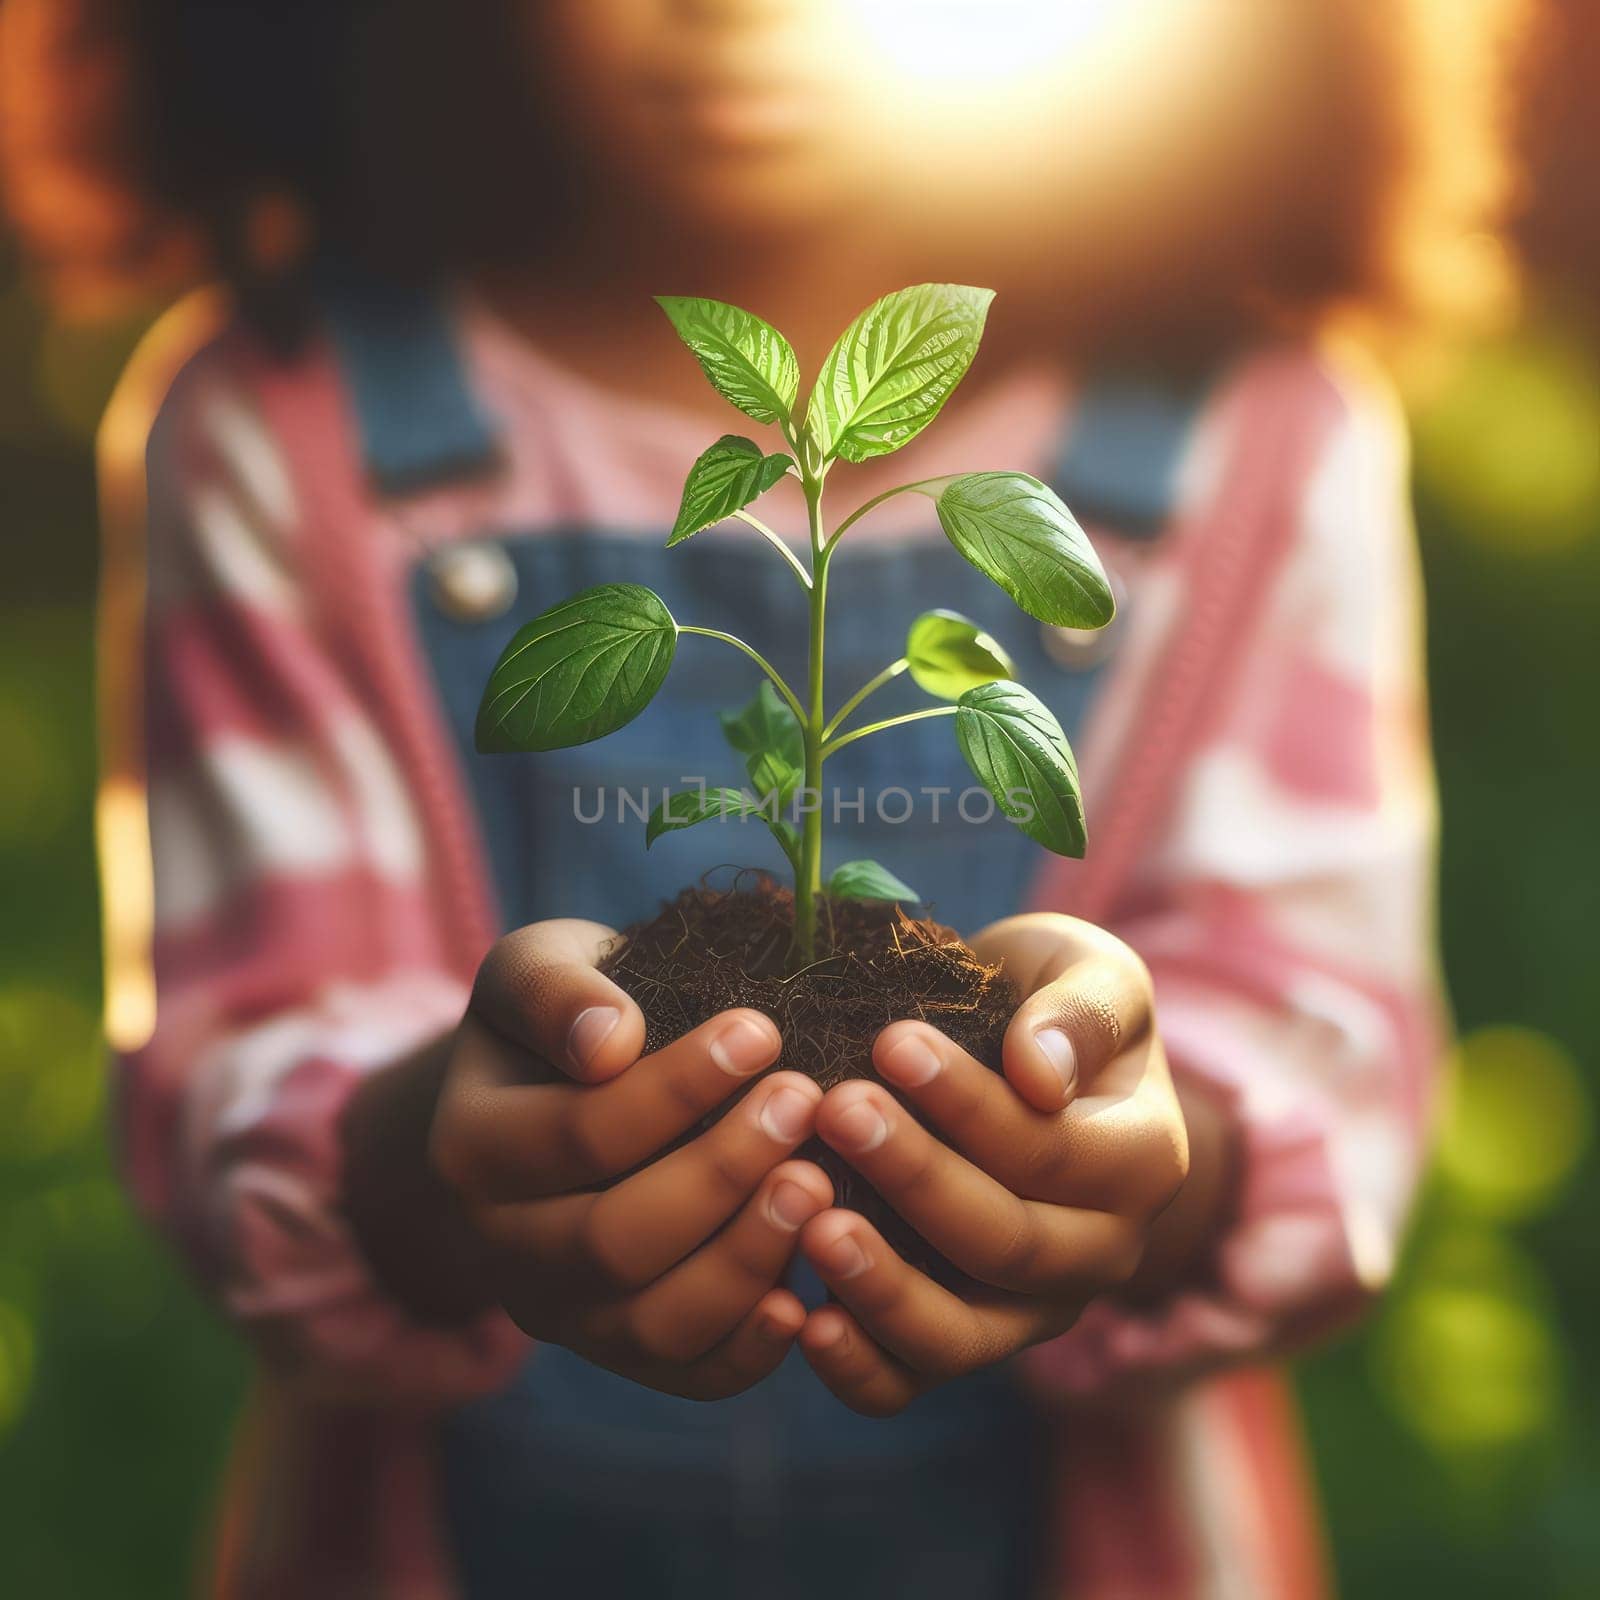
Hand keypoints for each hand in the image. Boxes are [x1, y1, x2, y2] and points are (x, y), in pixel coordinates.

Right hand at [428, 920, 832, 1398]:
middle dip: (723, 1173)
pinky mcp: (621, 1349)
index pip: (583, 1134)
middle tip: (805, 1101)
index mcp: (471, 1149)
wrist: (554, 1088)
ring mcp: (561, 1312)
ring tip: (821, 1182)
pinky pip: (686, 1376)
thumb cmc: (565, 1015)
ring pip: (653, 1323)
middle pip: (615, 1242)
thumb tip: (610, 1042)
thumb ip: (554, 991)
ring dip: (747, 1258)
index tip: (762, 1031)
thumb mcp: (540, 967)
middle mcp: (501, 1248)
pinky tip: (808, 1295)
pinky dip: (749, 1349)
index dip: (678, 1089)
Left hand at [794, 914, 1202, 1415]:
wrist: (1019, 1055)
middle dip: (914, 1176)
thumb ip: (1079, 1010)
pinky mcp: (962, 1339)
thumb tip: (1040, 1074)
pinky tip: (800, 1320)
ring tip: (813, 1226)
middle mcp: (1101, 1253)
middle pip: (1005, 1241)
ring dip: (884, 1286)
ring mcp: (1030, 1311)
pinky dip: (857, 1367)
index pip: (1050, 1148)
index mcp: (1144, 1162)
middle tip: (835, 1110)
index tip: (891, 1042)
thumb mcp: (1085, 969)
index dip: (969, 1103)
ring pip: (960, 1334)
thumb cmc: (1045, 999)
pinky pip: (910, 1381)